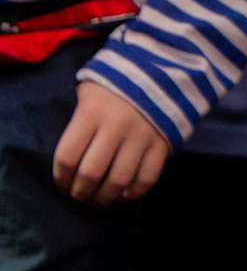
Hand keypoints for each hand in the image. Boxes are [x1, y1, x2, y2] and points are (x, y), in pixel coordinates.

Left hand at [53, 82, 168, 205]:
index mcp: (91, 114)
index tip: (62, 185)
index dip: (61, 178)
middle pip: (91, 174)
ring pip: (119, 180)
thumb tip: (69, 159)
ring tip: (98, 200)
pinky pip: (148, 177)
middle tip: (78, 197)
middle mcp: (116, 127)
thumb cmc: (114, 85)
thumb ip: (77, 122)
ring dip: (104, 198)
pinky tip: (125, 194)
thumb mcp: (88, 93)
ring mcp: (141, 136)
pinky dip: (134, 192)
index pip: (67, 157)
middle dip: (80, 193)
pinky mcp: (162, 143)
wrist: (160, 70)